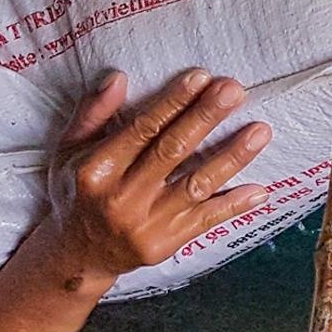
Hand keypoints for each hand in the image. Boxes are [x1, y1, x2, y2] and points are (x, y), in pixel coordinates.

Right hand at [46, 69, 272, 281]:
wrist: (78, 255)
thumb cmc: (78, 190)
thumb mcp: (70, 150)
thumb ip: (93, 113)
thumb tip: (117, 77)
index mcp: (97, 170)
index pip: (142, 129)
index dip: (173, 102)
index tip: (202, 77)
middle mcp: (120, 198)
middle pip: (173, 151)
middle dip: (206, 117)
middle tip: (234, 90)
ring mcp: (145, 225)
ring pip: (196, 185)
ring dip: (232, 157)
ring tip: (261, 130)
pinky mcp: (164, 244)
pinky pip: (205, 221)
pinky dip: (233, 205)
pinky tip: (260, 189)